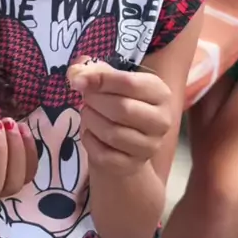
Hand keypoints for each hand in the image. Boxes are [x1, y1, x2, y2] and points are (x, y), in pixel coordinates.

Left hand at [68, 58, 171, 175]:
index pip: (129, 82)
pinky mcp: (133, 165)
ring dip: (91, 121)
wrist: (125, 144)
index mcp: (160, 93)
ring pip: (112, 133)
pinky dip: (90, 141)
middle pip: (122, 108)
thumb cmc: (118, 104)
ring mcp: (150, 146)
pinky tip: (91, 133)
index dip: (100, 80)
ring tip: (88, 114)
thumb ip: (94, 71)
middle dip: (95, 101)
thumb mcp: (111, 82)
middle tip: (85, 99)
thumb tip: (75, 74)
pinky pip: (104, 154)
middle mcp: (162, 120)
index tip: (77, 80)